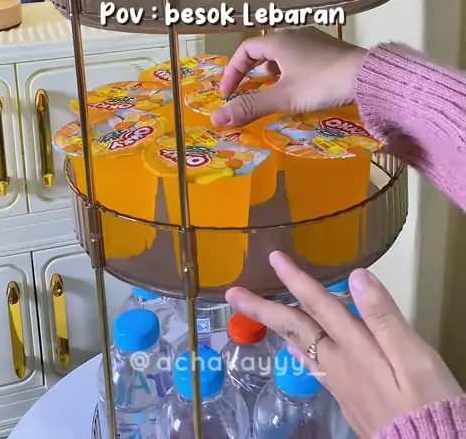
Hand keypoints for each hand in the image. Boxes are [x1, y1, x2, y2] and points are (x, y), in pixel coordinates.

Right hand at [211, 27, 365, 126]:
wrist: (368, 77)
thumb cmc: (322, 83)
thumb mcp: (283, 97)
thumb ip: (250, 107)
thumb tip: (216, 118)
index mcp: (280, 40)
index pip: (246, 49)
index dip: (233, 70)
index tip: (228, 92)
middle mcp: (296, 35)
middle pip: (265, 49)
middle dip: (251, 70)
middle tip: (247, 90)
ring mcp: (316, 41)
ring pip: (285, 53)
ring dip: (272, 71)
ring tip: (272, 90)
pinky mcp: (331, 51)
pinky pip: (302, 57)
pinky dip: (291, 71)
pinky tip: (300, 88)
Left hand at [226, 253, 461, 438]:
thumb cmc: (428, 403)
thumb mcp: (414, 357)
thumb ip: (383, 317)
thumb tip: (355, 276)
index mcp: (356, 349)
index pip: (319, 305)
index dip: (295, 279)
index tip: (273, 258)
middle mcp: (340, 364)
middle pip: (295, 329)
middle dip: (264, 307)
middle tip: (233, 293)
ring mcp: (340, 383)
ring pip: (299, 347)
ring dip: (276, 326)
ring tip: (257, 313)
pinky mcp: (347, 398)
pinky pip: (312, 365)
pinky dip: (298, 348)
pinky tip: (297, 347)